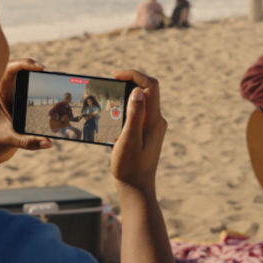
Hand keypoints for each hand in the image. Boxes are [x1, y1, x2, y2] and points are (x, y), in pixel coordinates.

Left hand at [0, 58, 51, 164]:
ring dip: (37, 78)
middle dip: (32, 66)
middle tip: (47, 72)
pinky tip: (51, 95)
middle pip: (18, 70)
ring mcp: (12, 99)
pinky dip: (40, 90)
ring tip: (53, 80)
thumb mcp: (9, 140)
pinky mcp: (19, 107)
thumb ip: (28, 142)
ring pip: (24, 80)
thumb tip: (48, 142)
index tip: (40, 68)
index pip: (9, 69)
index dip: (24, 64)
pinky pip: (29, 92)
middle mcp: (6, 93)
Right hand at [111, 70, 165, 193]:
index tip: (115, 76)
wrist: (136, 188)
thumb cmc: (130, 167)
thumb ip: (135, 115)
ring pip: (140, 102)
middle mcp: (156, 120)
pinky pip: (137, 113)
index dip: (134, 75)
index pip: (150, 86)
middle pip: (146, 91)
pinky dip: (124, 110)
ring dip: (124, 97)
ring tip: (106, 104)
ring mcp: (153, 127)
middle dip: (127, 83)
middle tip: (108, 88)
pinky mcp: (146, 133)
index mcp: (154, 119)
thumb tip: (139, 91)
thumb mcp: (129, 139)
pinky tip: (111, 120)